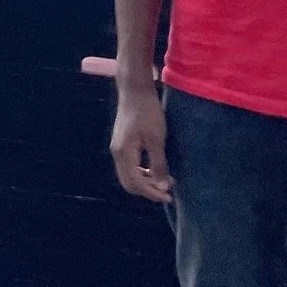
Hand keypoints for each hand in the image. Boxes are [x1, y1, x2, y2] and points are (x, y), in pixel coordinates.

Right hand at [110, 87, 173, 204]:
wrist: (135, 90)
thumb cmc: (147, 113)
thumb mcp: (157, 139)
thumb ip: (158, 164)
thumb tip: (161, 187)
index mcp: (123, 154)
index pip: (136, 183)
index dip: (152, 193)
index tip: (169, 196)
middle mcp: (117, 154)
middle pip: (129, 182)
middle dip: (148, 190)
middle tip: (168, 190)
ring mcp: (118, 148)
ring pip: (129, 174)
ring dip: (146, 181)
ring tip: (165, 179)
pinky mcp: (122, 143)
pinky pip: (130, 165)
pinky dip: (142, 172)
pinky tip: (155, 168)